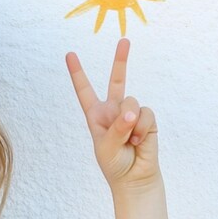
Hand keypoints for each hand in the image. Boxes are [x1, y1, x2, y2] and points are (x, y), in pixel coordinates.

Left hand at [65, 38, 160, 194]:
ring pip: (131, 102)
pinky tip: (139, 141)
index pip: (84, 92)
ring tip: (129, 140)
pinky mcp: (147, 119)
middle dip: (120, 60)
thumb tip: (131, 112)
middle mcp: (114, 110)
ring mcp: (131, 113)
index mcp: (96, 116)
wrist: (133, 177)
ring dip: (130, 122)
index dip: (77, 74)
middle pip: (117, 80)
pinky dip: (142, 128)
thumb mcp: (106, 147)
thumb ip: (117, 128)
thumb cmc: (114, 164)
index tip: (70, 55)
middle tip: (124, 41)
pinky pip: (145, 114)